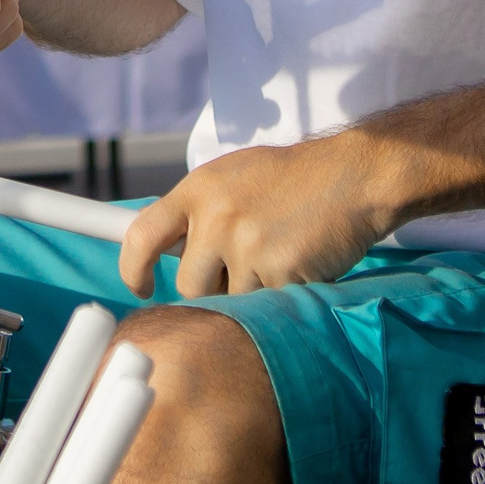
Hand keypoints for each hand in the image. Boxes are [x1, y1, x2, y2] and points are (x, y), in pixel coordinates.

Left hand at [117, 134, 392, 298]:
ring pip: (229, 301)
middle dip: (211, 288)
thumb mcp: (232, 177)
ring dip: (250, 293)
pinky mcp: (281, 272)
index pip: (141, 235)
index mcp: (199, 190)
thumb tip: (161, 250)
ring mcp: (249, 246)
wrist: (353, 176)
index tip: (139, 286)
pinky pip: (268, 307)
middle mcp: (217, 217)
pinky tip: (300, 264)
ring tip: (277, 257)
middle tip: (242, 268)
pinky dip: (282, 295)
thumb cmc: (293, 179)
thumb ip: (197, 210)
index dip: (131, 268)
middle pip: (189, 285)